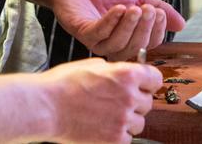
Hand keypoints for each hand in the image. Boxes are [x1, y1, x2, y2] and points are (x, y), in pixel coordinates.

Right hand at [38, 58, 160, 143]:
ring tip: (106, 116)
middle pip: (147, 102)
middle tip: (116, 102)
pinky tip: (102, 127)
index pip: (155, 79)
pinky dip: (118, 135)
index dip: (148, 82)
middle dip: (135, 102)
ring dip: (127, 120)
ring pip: (139, 123)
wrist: (46, 107)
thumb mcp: (93, 65)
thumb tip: (124, 74)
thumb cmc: (63, 84)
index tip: (143, 85)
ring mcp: (123, 120)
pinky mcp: (115, 139)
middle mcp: (129, 97)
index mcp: (126, 74)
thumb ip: (115, 70)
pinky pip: (127, 138)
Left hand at [48, 0, 184, 60]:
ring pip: (118, 44)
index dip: (157, 31)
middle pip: (136, 47)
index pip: (150, 44)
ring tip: (133, 7)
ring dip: (129, 25)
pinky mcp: (83, 33)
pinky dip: (111, 21)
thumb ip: (158, 8)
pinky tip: (118, 8)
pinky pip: (100, 34)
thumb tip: (182, 24)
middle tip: (148, 9)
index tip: (160, 13)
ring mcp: (98, 42)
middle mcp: (114, 45)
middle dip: (145, 28)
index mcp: (130, 39)